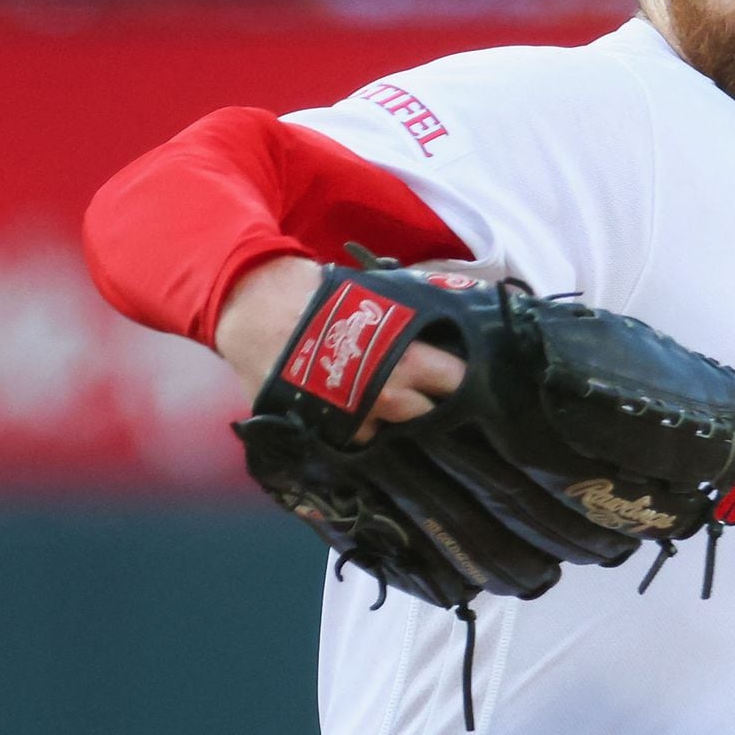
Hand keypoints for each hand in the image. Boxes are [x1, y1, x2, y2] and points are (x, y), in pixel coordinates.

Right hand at [214, 255, 465, 441]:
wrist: (259, 309)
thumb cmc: (326, 295)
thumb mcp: (385, 293)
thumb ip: (424, 313)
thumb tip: (466, 306)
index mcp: (407, 361)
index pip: (458, 383)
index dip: (469, 381)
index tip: (475, 378)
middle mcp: (385, 399)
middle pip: (431, 418)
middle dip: (436, 406)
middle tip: (436, 394)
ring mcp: (353, 422)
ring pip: (393, 435)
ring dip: (396, 422)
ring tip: (393, 403)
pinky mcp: (324, 433)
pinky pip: (356, 441)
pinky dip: (362, 429)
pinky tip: (360, 413)